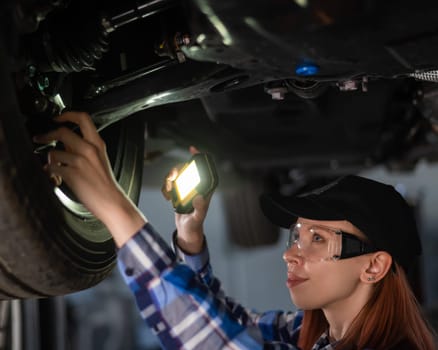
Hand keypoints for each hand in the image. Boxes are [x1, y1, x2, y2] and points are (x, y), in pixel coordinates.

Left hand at [33, 112, 145, 246]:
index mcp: (97, 144)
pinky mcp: (72, 175)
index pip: (83, 118)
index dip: (66, 114)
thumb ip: (83, 149)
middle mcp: (89, 150)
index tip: (57, 117)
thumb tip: (65, 144)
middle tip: (39, 138)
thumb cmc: (105, 184)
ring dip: (49, 160)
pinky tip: (54, 177)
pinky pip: (52, 168)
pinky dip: (49, 172)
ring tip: (51, 167)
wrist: (111, 201)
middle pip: (63, 131)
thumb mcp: (99, 160)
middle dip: (47, 134)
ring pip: (54, 152)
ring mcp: (80, 162)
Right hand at [162, 147, 212, 253]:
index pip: (206, 170)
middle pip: (187, 169)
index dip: (201, 158)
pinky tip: (167, 196)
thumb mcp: (198, 217)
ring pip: (177, 174)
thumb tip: (198, 196)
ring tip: (168, 190)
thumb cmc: (195, 224)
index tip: (192, 150)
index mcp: (205, 189)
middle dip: (178, 169)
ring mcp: (187, 188)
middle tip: (172, 177)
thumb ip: (200, 208)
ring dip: (170, 178)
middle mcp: (197, 186)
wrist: (186, 230)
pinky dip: (166, 187)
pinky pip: (171, 183)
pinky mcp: (179, 191)